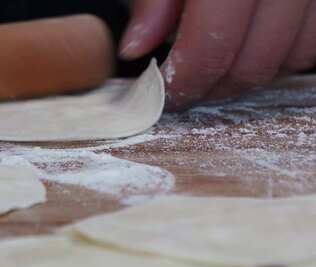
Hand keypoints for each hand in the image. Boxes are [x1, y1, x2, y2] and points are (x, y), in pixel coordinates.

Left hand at [120, 0, 315, 109]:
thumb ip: (151, 0)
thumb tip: (135, 48)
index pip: (214, 41)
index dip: (186, 78)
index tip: (164, 91)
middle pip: (256, 59)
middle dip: (215, 87)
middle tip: (185, 90)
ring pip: (294, 56)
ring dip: (249, 75)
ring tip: (215, 68)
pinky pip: (312, 43)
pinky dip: (281, 56)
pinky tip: (248, 49)